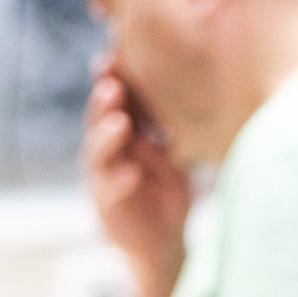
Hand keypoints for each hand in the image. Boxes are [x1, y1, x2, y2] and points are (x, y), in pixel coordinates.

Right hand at [83, 56, 189, 296]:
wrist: (164, 241)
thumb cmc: (169, 191)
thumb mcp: (175, 155)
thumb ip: (174, 128)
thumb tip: (201, 87)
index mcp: (124, 130)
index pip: (116, 98)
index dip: (114, 77)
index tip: (118, 55)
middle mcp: (108, 148)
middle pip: (99, 116)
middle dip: (104, 99)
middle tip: (112, 83)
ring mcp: (102, 176)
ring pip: (96, 150)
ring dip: (106, 135)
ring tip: (120, 123)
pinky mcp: (104, 205)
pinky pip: (108, 190)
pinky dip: (120, 181)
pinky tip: (133, 173)